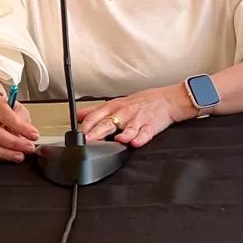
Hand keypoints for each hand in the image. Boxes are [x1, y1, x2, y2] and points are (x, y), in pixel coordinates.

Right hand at [0, 92, 38, 162]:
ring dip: (7, 153)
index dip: (22, 128)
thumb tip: (28, 134)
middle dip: (15, 143)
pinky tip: (10, 156)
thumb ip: (22, 118)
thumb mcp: (15, 105)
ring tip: (20, 156)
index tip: (34, 135)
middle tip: (29, 147)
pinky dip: (0, 156)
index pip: (8, 117)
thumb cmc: (0, 106)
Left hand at [76, 84, 195, 147]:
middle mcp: (124, 114)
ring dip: (120, 135)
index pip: (96, 116)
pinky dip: (140, 138)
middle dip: (97, 132)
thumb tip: (80, 115)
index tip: (76, 135)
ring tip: (113, 141)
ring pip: (127, 128)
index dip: (85, 125)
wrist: (167, 100)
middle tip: (87, 140)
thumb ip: (97, 110)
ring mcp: (138, 120)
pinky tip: (135, 143)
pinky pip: (145, 133)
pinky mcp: (151, 127)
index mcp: (114, 107)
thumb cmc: (141, 102)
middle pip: (108, 123)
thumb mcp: (117, 102)